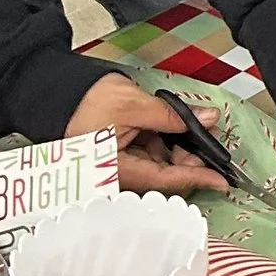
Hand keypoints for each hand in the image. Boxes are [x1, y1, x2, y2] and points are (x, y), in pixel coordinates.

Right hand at [66, 71, 225, 194]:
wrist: (52, 94)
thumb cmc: (85, 101)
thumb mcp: (134, 104)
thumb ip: (173, 115)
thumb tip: (208, 119)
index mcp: (118, 171)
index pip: (166, 181)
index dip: (198, 178)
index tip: (223, 180)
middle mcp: (118, 177)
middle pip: (164, 176)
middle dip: (189, 158)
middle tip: (206, 136)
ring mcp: (118, 168)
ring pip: (158, 166)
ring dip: (177, 150)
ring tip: (188, 127)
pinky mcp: (118, 158)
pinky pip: (147, 157)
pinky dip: (162, 145)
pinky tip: (170, 130)